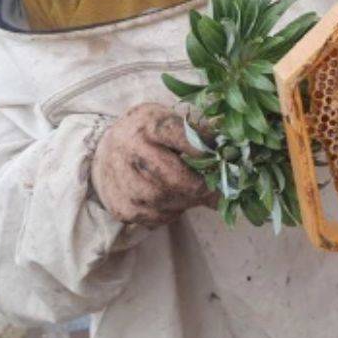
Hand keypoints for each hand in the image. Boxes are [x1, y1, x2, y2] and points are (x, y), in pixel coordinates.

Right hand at [89, 103, 218, 227]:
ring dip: (190, 200)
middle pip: (177, 179)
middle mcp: (131, 151)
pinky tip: (173, 198)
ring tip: (194, 190)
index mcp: (147, 124)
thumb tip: (231, 156)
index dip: (207, 152)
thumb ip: (199, 134)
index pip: (183, 138)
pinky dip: (174, 211)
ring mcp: (123, 182)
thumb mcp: (169, 120)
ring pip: (170, 202)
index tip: (222, 159)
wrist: (106, 152)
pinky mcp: (121, 207)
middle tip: (217, 187)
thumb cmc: (148, 134)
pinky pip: (160, 217)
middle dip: (203, 186)